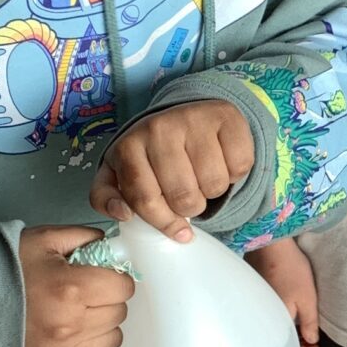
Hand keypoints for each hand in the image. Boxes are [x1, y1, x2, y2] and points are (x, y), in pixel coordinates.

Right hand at [19, 225, 133, 346]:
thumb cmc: (5, 267)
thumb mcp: (46, 239)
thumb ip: (86, 238)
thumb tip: (116, 249)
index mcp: (72, 289)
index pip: (123, 287)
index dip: (114, 278)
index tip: (100, 276)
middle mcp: (69, 327)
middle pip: (118, 314)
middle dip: (107, 300)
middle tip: (85, 295)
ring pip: (111, 341)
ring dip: (101, 327)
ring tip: (77, 316)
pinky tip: (74, 339)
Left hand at [91, 100, 254, 239]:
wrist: (188, 115)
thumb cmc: (152, 154)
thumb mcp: (119, 173)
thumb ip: (106, 197)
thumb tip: (122, 214)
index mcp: (128, 146)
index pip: (144, 199)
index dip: (161, 221)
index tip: (176, 230)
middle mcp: (159, 128)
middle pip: (183, 196)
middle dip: (190, 207)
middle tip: (188, 195)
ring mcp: (193, 119)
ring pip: (213, 184)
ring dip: (212, 191)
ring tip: (203, 177)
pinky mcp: (225, 116)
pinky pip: (239, 166)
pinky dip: (234, 174)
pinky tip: (221, 162)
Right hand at [249, 238, 319, 346]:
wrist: (269, 243)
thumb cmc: (290, 270)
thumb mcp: (307, 298)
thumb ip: (310, 323)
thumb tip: (312, 341)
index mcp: (275, 322)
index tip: (318, 345)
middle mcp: (261, 319)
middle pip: (279, 338)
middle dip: (296, 341)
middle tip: (312, 336)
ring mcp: (256, 307)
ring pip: (274, 325)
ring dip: (287, 328)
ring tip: (303, 323)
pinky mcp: (254, 295)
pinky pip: (268, 313)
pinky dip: (279, 315)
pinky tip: (289, 309)